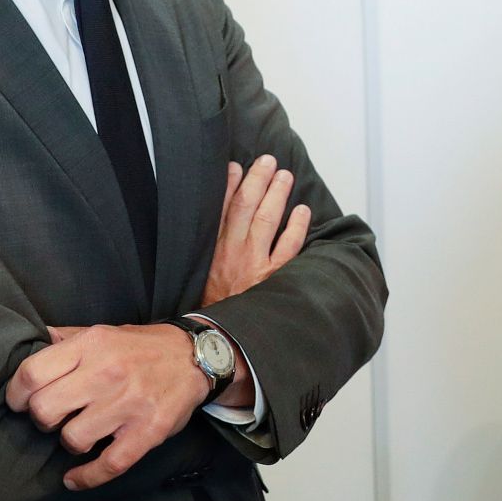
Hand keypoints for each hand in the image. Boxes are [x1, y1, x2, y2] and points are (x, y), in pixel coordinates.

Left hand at [4, 323, 204, 491]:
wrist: (195, 357)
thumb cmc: (141, 347)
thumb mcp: (102, 332)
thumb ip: (66, 339)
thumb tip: (28, 341)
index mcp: (92, 345)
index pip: (33, 373)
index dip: (16, 394)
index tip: (19, 402)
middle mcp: (108, 372)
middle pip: (45, 409)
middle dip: (41, 419)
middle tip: (51, 418)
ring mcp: (129, 404)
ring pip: (72, 439)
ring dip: (69, 442)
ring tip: (77, 434)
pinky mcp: (147, 431)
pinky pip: (107, 465)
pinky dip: (85, 477)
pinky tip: (74, 478)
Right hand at [203, 156, 309, 306]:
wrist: (219, 339)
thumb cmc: (211, 306)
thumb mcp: (199, 274)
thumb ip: (207, 248)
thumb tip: (215, 221)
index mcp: (212, 250)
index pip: (221, 209)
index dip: (230, 184)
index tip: (237, 166)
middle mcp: (232, 252)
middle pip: (246, 205)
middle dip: (257, 179)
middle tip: (268, 161)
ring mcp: (254, 263)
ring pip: (267, 219)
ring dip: (277, 194)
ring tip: (285, 176)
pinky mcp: (273, 277)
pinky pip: (289, 245)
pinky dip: (296, 226)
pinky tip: (302, 211)